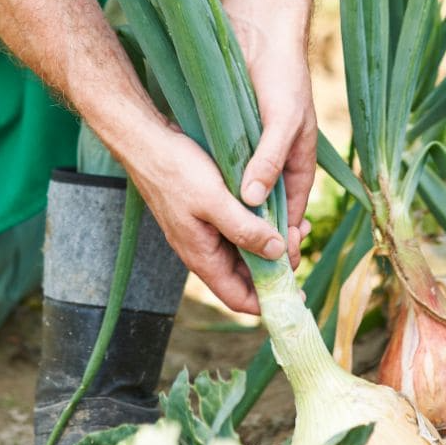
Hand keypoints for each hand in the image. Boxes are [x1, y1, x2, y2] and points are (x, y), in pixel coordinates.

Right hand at [124, 128, 286, 314]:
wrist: (148, 143)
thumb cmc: (176, 171)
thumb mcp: (214, 200)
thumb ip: (245, 230)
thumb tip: (277, 253)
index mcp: (203, 258)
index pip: (239, 299)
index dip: (268, 301)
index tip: (297, 293)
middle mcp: (204, 252)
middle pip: (247, 278)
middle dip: (277, 267)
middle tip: (298, 239)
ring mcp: (205, 234)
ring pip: (246, 253)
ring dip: (272, 245)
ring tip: (296, 224)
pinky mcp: (208, 216)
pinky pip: (240, 232)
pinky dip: (261, 227)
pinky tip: (277, 210)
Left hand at [228, 11, 317, 269]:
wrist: (260, 34)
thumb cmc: (281, 76)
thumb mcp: (282, 120)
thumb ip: (270, 159)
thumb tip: (253, 198)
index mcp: (299, 163)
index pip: (292, 213)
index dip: (281, 241)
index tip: (270, 268)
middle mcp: (278, 164)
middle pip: (268, 213)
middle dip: (257, 240)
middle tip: (241, 268)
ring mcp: (255, 155)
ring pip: (247, 199)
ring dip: (237, 221)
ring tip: (221, 248)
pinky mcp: (235, 144)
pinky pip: (229, 178)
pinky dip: (222, 195)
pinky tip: (206, 210)